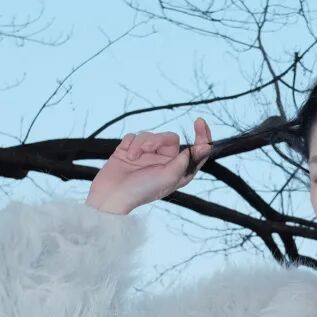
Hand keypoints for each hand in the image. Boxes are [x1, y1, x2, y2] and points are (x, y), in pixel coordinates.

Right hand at [86, 119, 212, 212]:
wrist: (111, 195)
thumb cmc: (141, 190)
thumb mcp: (168, 177)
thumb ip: (185, 161)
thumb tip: (205, 147)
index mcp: (178, 170)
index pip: (196, 151)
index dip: (201, 136)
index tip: (199, 122)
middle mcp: (165, 162)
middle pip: (170, 138)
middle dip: (157, 140)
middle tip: (148, 148)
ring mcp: (147, 155)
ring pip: (150, 135)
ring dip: (140, 144)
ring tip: (131, 158)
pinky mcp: (131, 150)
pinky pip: (134, 135)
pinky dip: (130, 144)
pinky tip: (125, 155)